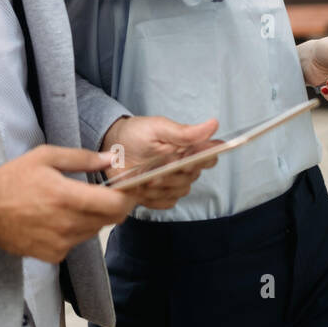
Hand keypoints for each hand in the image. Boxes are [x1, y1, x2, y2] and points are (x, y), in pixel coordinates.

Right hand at [0, 145, 137, 262]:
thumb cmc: (13, 179)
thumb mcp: (46, 157)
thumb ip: (81, 158)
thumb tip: (109, 158)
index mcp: (68, 197)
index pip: (116, 205)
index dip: (128, 196)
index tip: (126, 187)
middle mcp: (68, 224)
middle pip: (110, 220)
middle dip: (112, 205)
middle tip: (103, 192)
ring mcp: (61, 243)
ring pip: (94, 231)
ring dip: (93, 217)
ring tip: (73, 203)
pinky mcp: (53, 255)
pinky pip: (77, 242)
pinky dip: (75, 230)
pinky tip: (58, 218)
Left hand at [100, 115, 219, 209]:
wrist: (113, 149)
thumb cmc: (137, 134)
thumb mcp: (158, 128)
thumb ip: (185, 132)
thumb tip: (214, 124)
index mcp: (189, 149)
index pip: (210, 158)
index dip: (203, 160)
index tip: (186, 160)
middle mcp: (186, 168)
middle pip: (192, 177)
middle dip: (173, 174)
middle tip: (156, 171)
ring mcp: (174, 183)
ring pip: (179, 191)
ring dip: (162, 186)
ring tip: (144, 179)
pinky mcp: (162, 196)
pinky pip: (166, 202)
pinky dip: (154, 198)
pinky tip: (142, 189)